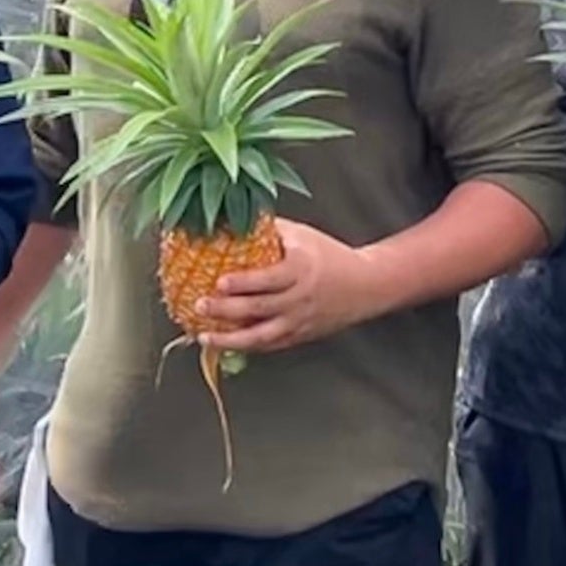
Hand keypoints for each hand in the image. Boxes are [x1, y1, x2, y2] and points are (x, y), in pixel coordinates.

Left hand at [196, 218, 380, 353]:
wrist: (365, 286)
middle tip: (200, 305)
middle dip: (226, 309)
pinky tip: (225, 344)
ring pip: (262, 336)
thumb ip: (270, 230)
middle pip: (258, 308)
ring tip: (204, 336)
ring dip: (231, 339)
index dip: (242, 283)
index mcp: (300, 270)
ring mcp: (299, 321)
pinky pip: (270, 346)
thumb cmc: (329, 255)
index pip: (268, 280)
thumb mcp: (302, 235)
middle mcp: (299, 298)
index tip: (219, 282)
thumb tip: (234, 218)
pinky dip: (246, 347)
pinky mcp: (300, 336)